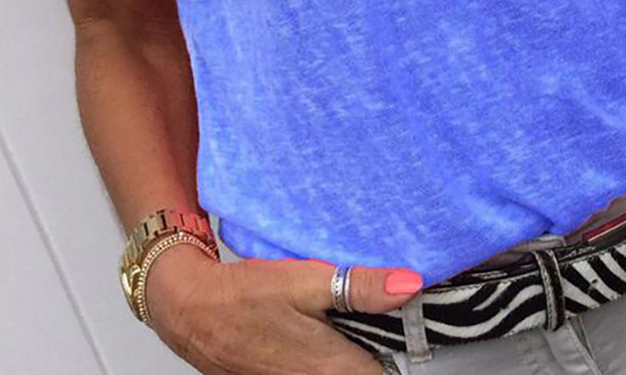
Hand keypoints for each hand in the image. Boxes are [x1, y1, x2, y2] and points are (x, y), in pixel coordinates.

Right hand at [143, 241, 422, 374]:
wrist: (192, 310)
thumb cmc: (246, 296)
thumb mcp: (308, 280)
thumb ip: (361, 287)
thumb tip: (409, 285)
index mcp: (332, 367)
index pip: (389, 374)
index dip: (406, 350)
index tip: (413, 328)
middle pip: (370, 371)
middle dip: (382, 348)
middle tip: (388, 315)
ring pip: (347, 370)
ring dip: (358, 348)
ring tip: (361, 319)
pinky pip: (322, 371)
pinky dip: (333, 353)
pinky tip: (328, 329)